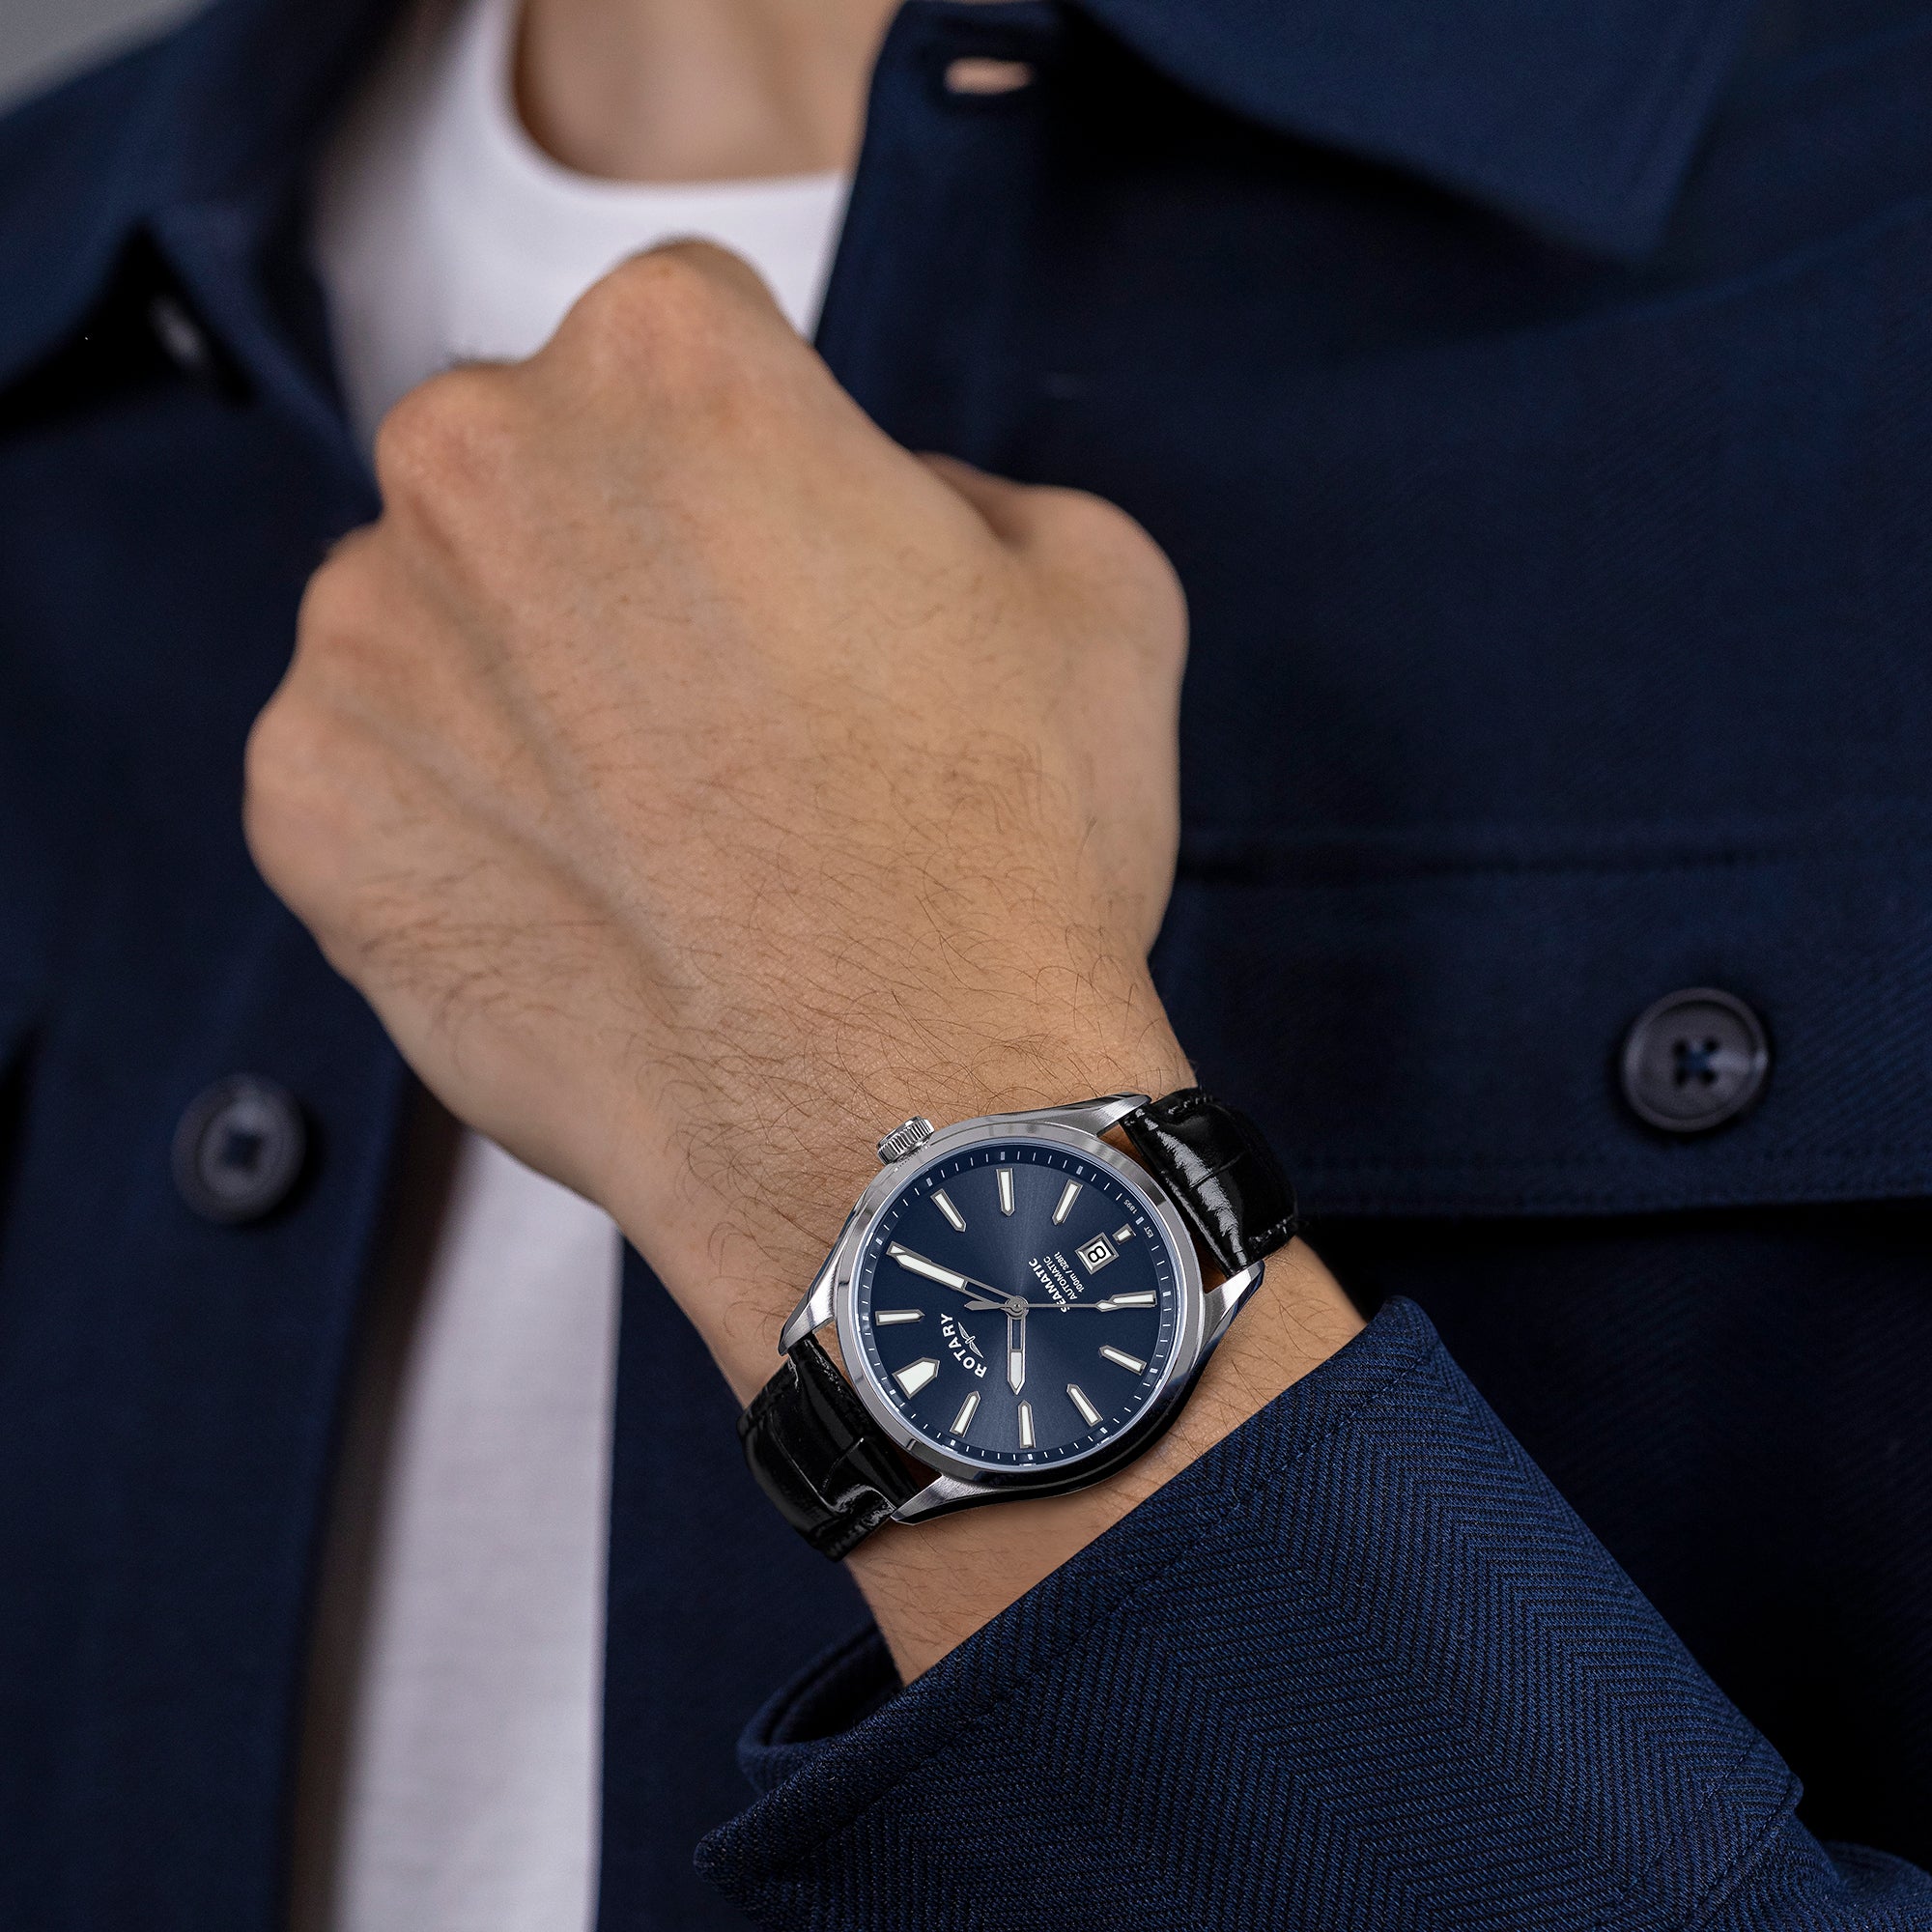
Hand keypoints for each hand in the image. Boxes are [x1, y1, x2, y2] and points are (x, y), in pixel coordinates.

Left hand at [246, 240, 1361, 1678]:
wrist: (902, 1131)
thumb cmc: (1009, 856)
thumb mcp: (1095, 592)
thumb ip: (964, 484)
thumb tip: (886, 505)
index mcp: (667, 366)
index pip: (688, 338)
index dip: (766, 458)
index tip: (798, 571)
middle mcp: (474, 463)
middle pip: (538, 465)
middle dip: (621, 549)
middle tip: (727, 709)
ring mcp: (361, 643)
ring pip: (437, 614)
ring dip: (522, 681)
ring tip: (656, 829)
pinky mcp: (304, 809)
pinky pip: (375, 769)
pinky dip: (455, 817)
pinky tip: (577, 902)